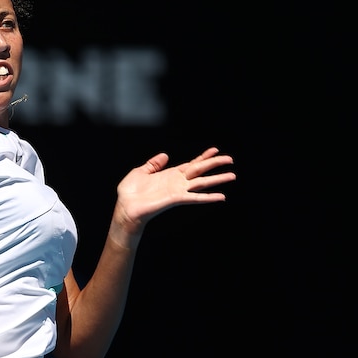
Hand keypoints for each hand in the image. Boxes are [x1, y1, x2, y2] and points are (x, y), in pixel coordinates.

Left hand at [113, 147, 235, 237]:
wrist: (125, 207)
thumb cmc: (130, 192)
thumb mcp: (140, 172)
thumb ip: (153, 164)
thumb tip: (165, 155)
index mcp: (170, 174)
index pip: (191, 164)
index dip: (203, 157)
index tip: (215, 150)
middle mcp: (177, 182)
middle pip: (200, 170)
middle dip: (215, 164)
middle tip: (230, 159)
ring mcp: (178, 191)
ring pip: (202, 183)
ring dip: (217, 179)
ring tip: (232, 175)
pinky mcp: (176, 199)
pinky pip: (195, 197)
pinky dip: (208, 197)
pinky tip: (221, 196)